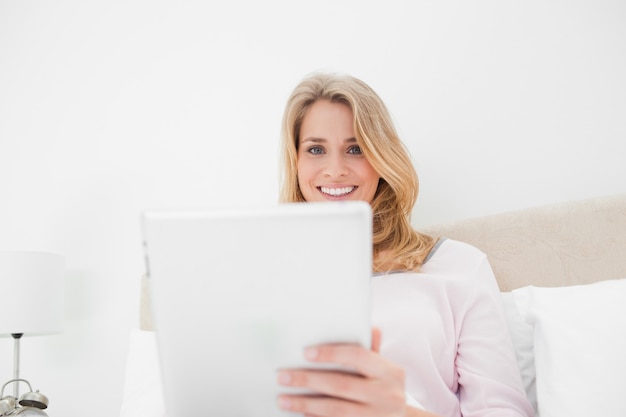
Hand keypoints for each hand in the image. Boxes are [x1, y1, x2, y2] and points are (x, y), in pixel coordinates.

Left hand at [276, 328, 406, 416]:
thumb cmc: (384, 389)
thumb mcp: (383, 370)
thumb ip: (370, 350)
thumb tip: (367, 326)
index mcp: (390, 372)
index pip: (359, 356)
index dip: (332, 353)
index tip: (305, 353)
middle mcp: (388, 395)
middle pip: (342, 385)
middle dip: (308, 380)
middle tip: (282, 377)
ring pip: (335, 410)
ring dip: (305, 404)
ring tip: (283, 399)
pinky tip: (300, 413)